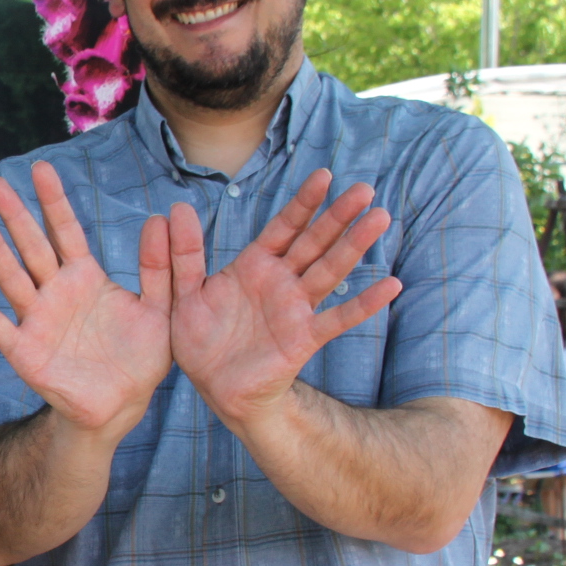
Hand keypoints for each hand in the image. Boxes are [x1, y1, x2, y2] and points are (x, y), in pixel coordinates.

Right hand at [0, 159, 172, 435]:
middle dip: (15, 215)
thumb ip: (159, 269)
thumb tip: (161, 218)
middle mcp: (56, 293)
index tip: (40, 169)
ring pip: (12, 277)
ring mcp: (37, 320)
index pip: (65, 231)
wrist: (120, 406)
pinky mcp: (24, 351)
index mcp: (85, 278)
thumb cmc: (139, 357)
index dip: (54, 201)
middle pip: (32, 247)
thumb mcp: (160, 310)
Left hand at [167, 169, 402, 428]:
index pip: (283, 227)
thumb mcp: (185, 293)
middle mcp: (281, 282)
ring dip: (355, 245)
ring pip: (331, 270)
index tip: (324, 175)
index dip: (303, 203)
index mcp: (254, 266)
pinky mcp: (304, 338)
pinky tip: (390, 286)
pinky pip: (338, 319)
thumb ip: (182, 254)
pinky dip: (365, 304)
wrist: (217, 390)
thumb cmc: (203, 341)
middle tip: (365, 189)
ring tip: (380, 218)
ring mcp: (296, 309)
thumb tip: (175, 209)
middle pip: (315, 242)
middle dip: (338, 216)